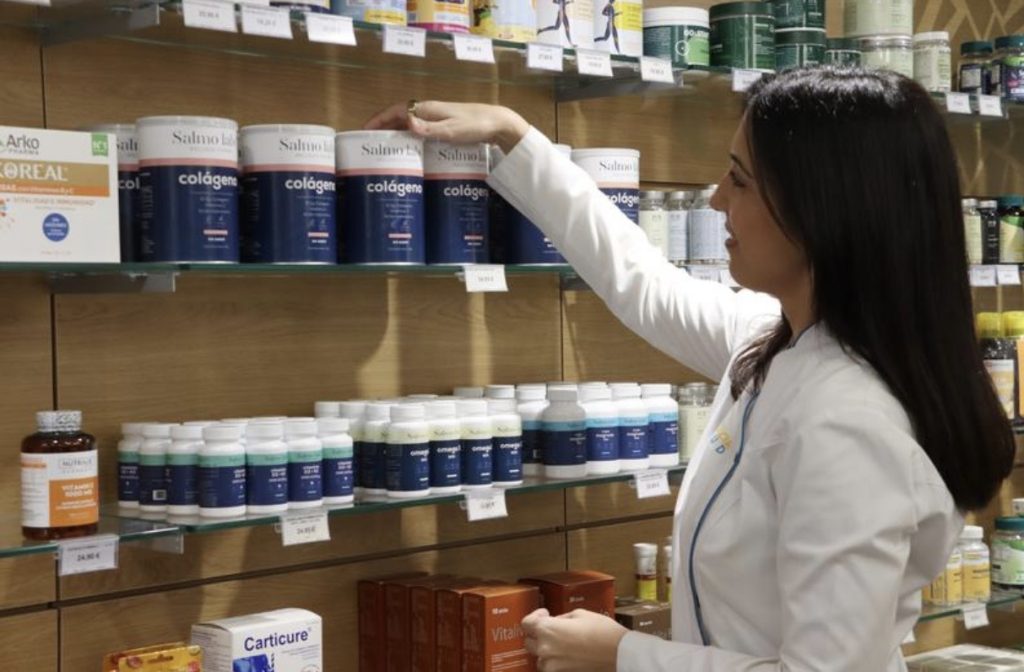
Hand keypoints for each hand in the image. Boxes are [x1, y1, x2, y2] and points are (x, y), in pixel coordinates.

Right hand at [363, 100, 529, 152]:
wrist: (498, 123)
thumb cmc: (476, 125)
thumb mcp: (452, 130)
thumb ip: (430, 129)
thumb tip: (406, 124)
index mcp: (426, 110)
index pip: (394, 112)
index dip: (377, 120)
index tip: (363, 131)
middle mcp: (428, 111)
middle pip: (399, 118)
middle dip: (382, 128)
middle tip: (369, 144)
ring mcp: (436, 118)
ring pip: (409, 124)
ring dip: (395, 134)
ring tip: (385, 150)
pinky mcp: (443, 126)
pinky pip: (420, 131)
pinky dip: (410, 138)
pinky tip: (410, 151)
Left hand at [521, 608, 628, 671]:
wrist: (619, 654)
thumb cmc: (602, 631)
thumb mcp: (580, 614)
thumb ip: (562, 618)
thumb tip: (555, 622)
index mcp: (547, 629)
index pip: (526, 624)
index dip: (534, 617)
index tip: (544, 614)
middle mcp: (545, 649)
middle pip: (529, 642)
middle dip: (538, 634)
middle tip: (552, 628)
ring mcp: (552, 665)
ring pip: (539, 658)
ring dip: (546, 650)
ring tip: (561, 644)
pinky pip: (551, 668)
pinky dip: (555, 661)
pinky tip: (568, 654)